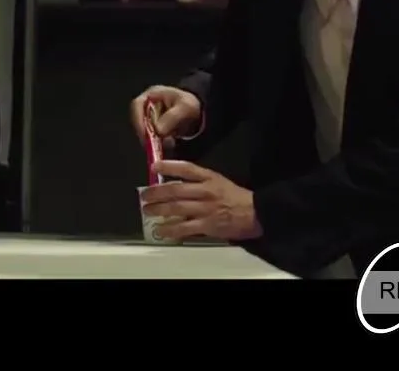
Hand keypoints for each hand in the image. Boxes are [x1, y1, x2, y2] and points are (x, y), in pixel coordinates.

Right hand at [129, 85, 201, 148]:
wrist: (198, 111)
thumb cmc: (190, 104)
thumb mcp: (185, 107)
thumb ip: (172, 117)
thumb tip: (158, 130)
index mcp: (151, 94)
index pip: (137, 105)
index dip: (138, 120)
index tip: (145, 133)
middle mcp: (147, 106)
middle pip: (139, 121)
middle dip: (147, 133)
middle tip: (156, 144)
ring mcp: (149, 118)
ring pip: (145, 131)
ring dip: (154, 140)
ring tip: (169, 144)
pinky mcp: (154, 129)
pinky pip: (152, 137)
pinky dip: (159, 143)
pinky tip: (170, 144)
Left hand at [139, 160, 262, 241]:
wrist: (255, 213)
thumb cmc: (235, 197)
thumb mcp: (218, 181)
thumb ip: (198, 181)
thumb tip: (174, 183)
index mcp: (209, 178)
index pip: (186, 169)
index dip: (168, 166)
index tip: (154, 166)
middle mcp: (205, 191)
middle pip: (175, 190)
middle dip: (156, 192)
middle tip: (144, 195)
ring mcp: (205, 209)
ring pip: (176, 208)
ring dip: (158, 209)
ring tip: (147, 211)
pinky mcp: (207, 225)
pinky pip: (184, 228)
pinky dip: (170, 230)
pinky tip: (160, 231)